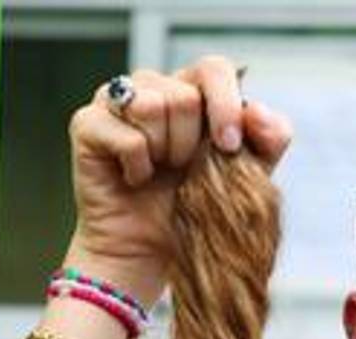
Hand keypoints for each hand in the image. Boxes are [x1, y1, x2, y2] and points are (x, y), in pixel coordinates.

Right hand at [63, 55, 292, 308]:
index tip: (228, 147)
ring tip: (158, 171)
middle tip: (182, 169)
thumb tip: (258, 112)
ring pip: (153, 105)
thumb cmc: (196, 211)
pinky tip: (134, 179)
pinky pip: (126, 136)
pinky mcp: (86, 123)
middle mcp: (152, 87)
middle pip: (184, 94)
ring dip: (164, 152)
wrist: (150, 252)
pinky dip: (137, 167)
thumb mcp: (248, 176)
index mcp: (191, 91)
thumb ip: (268, 140)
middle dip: (192, 144)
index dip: (225, 105)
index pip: (213, 68)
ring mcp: (114, 101)